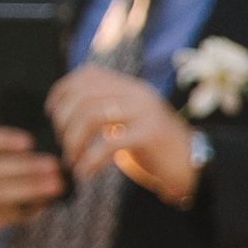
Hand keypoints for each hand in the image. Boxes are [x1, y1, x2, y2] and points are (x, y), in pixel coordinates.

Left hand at [52, 62, 201, 206]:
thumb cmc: (154, 150)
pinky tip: (85, 173)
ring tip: (72, 160)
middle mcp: (137, 93)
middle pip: (83, 95)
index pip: (87, 75)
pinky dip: (89, 160)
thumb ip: (105, 113)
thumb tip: (65, 114)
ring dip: (73, 141)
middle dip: (64, 121)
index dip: (62, 91)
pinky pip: (108, 143)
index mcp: (130, 87)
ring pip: (91, 115)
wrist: (196, 168)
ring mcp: (145, 111)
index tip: (52, 114)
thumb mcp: (127, 124)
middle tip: (63, 145)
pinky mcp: (150, 134)